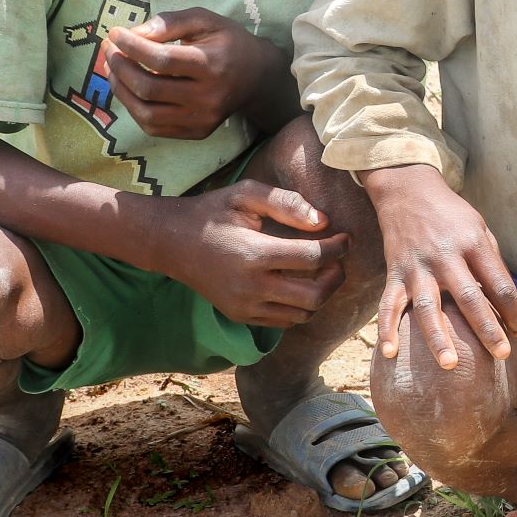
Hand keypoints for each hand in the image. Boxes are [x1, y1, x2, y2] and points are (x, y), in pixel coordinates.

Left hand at [108, 8, 284, 139]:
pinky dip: (134, 108)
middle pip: (149, 88)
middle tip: (109, 50)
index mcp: (211, 65)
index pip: (161, 60)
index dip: (131, 47)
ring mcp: (202, 119)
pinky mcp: (197, 132)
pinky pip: (154, 127)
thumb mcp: (205, 20)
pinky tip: (128, 89)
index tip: (115, 33)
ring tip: (112, 69)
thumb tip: (134, 33)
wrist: (258, 77)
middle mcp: (208, 97)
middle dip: (120, 66)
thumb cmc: (228, 42)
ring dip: (121, 90)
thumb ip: (170, 22)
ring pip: (146, 113)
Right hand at [161, 178, 348, 326]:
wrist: (170, 242)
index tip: (346, 238)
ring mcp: (245, 306)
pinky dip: (300, 307)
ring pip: (303, 314)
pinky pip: (284, 321)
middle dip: (336, 277)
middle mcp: (250, 286)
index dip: (338, 248)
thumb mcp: (245, 194)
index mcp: (253, 253)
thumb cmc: (211, 212)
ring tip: (322, 272)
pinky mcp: (240, 316)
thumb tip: (322, 222)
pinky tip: (298, 284)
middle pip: (314, 295)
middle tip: (338, 260)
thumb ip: (285, 202)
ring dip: (321, 295)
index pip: (313, 258)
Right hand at [361, 164, 516, 369]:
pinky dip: (387, 330)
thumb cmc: (451, 215)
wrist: (408, 191)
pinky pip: (389, 305)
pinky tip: (388, 354)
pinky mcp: (395, 273)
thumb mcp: (480, 229)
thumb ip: (492, 263)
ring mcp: (418, 266)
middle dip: (487, 329)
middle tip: (502, 355)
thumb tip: (509, 304)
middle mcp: (446, 256)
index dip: (514, 311)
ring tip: (448, 365)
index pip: (500, 284)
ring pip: (428, 307)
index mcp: (473, 244)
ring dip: (437, 337)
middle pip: (470, 298)